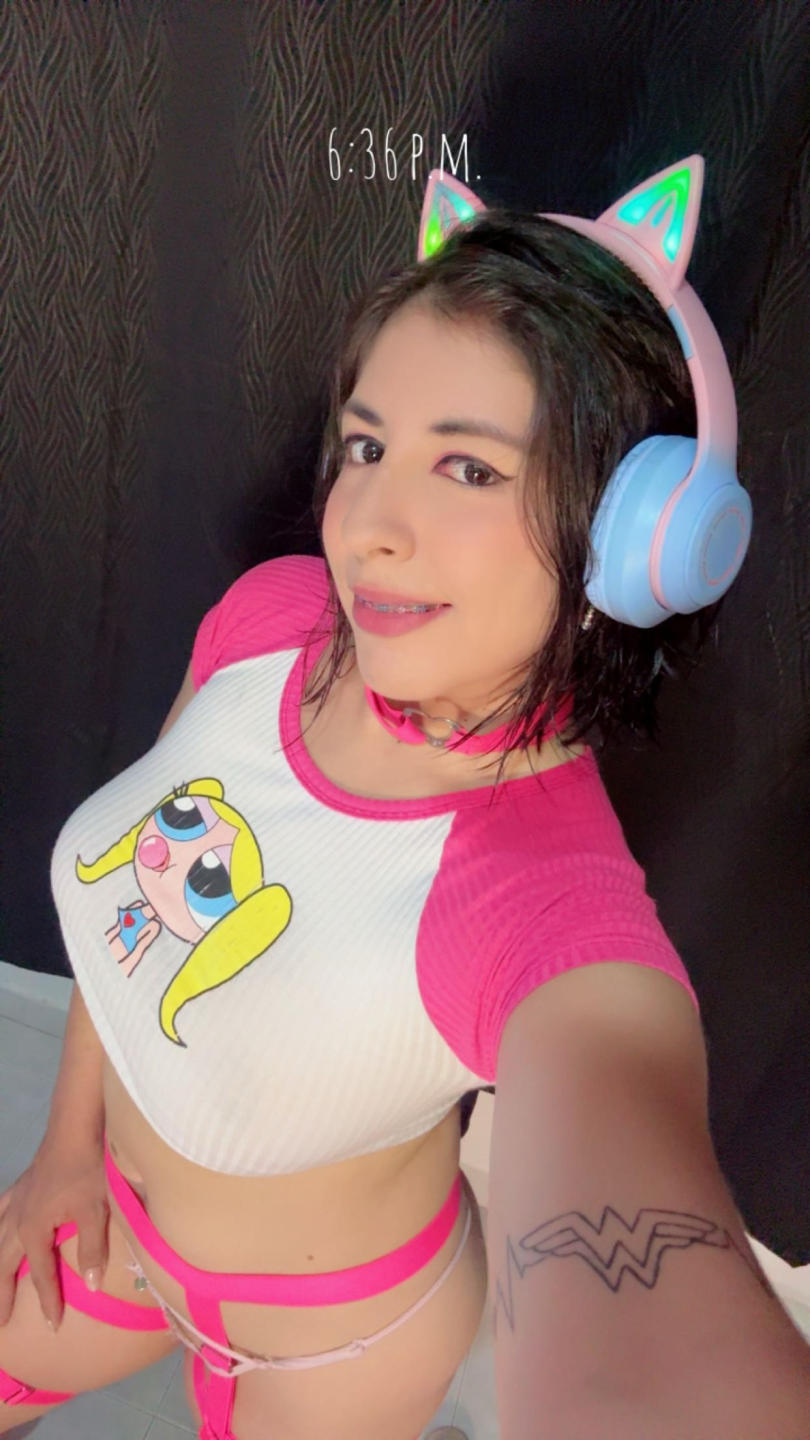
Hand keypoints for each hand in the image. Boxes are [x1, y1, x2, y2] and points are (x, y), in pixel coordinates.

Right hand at [0, 1133, 108, 1331]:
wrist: (75, 1127)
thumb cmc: (88, 1168)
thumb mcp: (96, 1210)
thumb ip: (92, 1249)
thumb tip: (91, 1288)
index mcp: (33, 1230)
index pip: (40, 1274)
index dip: (48, 1302)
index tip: (52, 1327)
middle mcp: (15, 1220)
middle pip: (3, 1265)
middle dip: (1, 1296)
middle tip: (1, 1325)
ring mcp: (14, 1202)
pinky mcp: (19, 1187)